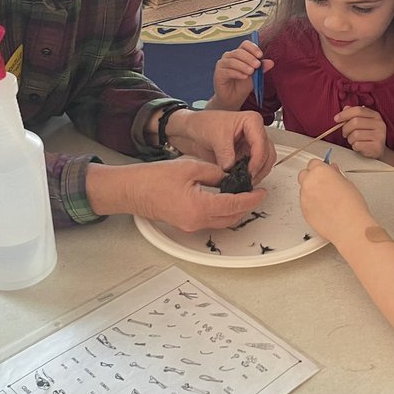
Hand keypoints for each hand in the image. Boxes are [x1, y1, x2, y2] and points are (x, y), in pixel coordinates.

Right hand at [95, 159, 266, 231]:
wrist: (132, 190)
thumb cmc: (154, 178)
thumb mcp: (191, 167)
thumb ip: (215, 173)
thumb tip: (230, 177)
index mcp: (200, 207)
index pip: (234, 204)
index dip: (251, 198)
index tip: (261, 192)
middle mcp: (197, 221)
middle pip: (231, 218)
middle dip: (246, 206)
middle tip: (254, 192)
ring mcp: (191, 225)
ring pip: (222, 222)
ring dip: (234, 210)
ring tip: (241, 194)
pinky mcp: (185, 225)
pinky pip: (210, 221)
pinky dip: (221, 212)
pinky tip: (223, 199)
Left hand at [166, 108, 275, 182]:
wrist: (193, 131)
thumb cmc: (204, 124)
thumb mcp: (215, 136)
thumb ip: (224, 153)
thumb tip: (230, 168)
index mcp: (252, 121)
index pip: (261, 143)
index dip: (257, 160)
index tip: (249, 172)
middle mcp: (255, 133)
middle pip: (268, 154)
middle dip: (260, 168)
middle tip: (248, 179)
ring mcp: (251, 145)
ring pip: (265, 162)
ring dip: (258, 173)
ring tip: (245, 181)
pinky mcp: (246, 155)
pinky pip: (255, 167)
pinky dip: (251, 175)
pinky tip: (242, 180)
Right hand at [211, 40, 272, 109]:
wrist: (233, 99)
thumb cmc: (242, 85)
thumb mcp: (255, 76)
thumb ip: (261, 68)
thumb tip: (271, 62)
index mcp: (239, 54)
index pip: (245, 44)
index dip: (253, 48)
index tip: (260, 55)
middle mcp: (229, 56)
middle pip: (239, 51)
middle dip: (249, 58)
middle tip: (257, 65)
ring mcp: (222, 64)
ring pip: (232, 60)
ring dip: (243, 65)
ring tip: (251, 72)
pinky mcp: (218, 73)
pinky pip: (227, 71)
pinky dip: (237, 73)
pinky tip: (244, 77)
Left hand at [297, 159, 372, 245]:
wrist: (349, 226)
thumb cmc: (351, 206)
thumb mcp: (348, 183)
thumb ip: (336, 174)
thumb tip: (332, 171)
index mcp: (320, 171)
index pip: (314, 163)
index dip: (321, 168)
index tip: (325, 172)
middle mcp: (309, 182)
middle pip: (304, 174)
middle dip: (312, 177)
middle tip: (324, 184)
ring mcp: (304, 197)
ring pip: (303, 189)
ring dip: (311, 191)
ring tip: (326, 199)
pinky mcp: (303, 210)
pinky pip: (304, 203)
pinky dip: (311, 203)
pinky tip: (323, 208)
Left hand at [334, 105, 387, 159]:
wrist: (378, 150)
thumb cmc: (367, 135)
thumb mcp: (362, 122)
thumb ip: (354, 114)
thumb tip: (345, 108)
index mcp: (375, 115)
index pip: (358, 110)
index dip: (345, 114)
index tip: (336, 119)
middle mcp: (379, 124)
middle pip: (355, 122)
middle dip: (346, 129)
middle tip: (345, 134)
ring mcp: (379, 136)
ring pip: (355, 134)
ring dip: (350, 139)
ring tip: (353, 140)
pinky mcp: (376, 147)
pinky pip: (358, 145)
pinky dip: (354, 146)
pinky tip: (358, 146)